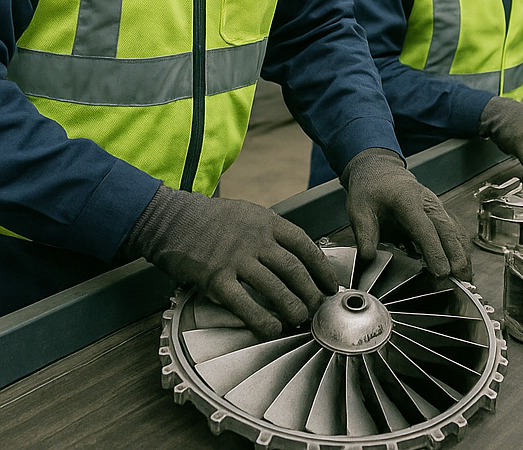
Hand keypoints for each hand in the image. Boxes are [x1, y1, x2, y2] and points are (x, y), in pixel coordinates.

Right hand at [125, 185, 337, 339]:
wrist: (172, 219)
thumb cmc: (211, 218)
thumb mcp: (248, 213)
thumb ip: (270, 232)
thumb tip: (295, 255)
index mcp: (267, 222)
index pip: (304, 245)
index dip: (321, 267)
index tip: (330, 284)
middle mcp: (257, 239)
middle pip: (294, 268)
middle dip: (311, 291)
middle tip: (319, 307)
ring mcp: (236, 258)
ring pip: (275, 286)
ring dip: (292, 306)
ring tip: (302, 319)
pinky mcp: (216, 278)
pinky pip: (244, 303)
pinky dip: (261, 319)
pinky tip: (272, 329)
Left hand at [344, 148, 472, 280]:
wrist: (380, 171)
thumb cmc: (371, 189)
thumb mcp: (359, 209)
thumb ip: (365, 234)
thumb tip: (369, 258)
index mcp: (406, 199)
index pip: (425, 228)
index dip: (435, 251)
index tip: (441, 272)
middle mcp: (426, 201)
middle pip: (446, 229)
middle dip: (455, 254)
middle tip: (460, 278)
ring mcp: (435, 206)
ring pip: (453, 229)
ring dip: (461, 252)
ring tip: (465, 276)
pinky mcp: (438, 212)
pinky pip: (452, 230)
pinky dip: (459, 247)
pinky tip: (462, 264)